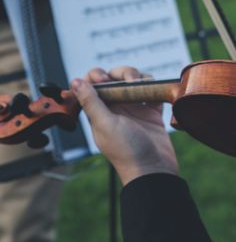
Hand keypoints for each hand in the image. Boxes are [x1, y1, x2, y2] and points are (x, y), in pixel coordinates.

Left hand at [71, 66, 178, 185]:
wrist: (154, 169)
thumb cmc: (127, 151)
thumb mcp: (106, 125)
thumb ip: (91, 102)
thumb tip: (75, 81)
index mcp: (100, 112)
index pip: (92, 85)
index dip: (96, 77)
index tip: (104, 80)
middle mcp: (116, 108)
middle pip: (115, 78)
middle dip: (122, 73)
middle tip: (129, 81)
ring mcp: (135, 109)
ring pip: (134, 81)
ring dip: (139, 78)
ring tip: (144, 87)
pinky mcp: (152, 112)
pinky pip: (152, 90)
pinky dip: (154, 86)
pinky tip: (155, 92)